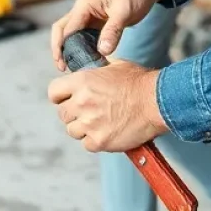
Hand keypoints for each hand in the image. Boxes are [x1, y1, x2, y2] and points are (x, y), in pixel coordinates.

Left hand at [48, 60, 167, 152]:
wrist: (156, 102)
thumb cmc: (138, 82)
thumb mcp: (114, 66)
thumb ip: (96, 71)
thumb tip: (88, 71)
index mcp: (82, 81)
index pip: (53, 92)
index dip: (59, 96)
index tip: (66, 98)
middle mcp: (82, 102)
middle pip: (62, 113)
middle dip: (72, 112)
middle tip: (88, 111)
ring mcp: (90, 124)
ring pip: (72, 130)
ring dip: (82, 127)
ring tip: (99, 121)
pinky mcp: (100, 141)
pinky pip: (87, 144)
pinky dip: (94, 141)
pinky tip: (107, 132)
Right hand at [50, 0, 165, 70]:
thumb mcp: (124, 12)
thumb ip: (113, 31)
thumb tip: (102, 51)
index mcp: (84, 6)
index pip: (67, 29)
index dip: (62, 48)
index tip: (66, 66)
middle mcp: (81, 10)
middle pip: (61, 30)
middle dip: (58, 49)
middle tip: (63, 68)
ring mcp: (86, 17)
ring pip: (69, 34)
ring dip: (68, 50)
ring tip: (71, 68)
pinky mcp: (94, 24)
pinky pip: (82, 37)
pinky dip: (80, 48)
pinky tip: (86, 61)